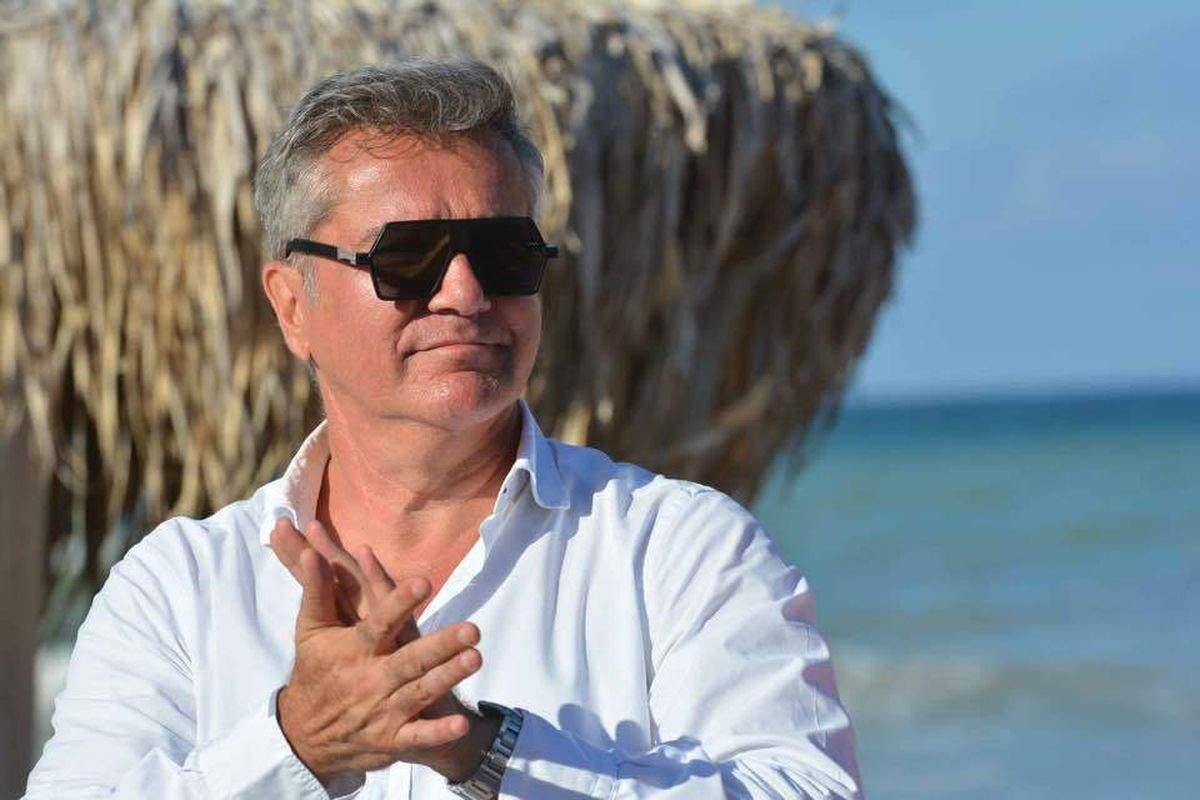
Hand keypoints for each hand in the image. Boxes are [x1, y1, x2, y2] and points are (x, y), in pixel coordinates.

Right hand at [270, 518, 493, 781]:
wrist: (305, 735)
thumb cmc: (317, 671)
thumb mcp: (312, 631)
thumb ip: (317, 590)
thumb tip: (315, 554)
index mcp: (354, 649)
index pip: (379, 622)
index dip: (399, 602)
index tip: (423, 583)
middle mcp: (371, 679)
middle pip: (410, 660)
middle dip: (440, 645)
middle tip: (472, 629)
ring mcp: (383, 711)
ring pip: (420, 692)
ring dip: (447, 678)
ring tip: (475, 658)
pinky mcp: (392, 739)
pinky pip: (418, 737)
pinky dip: (438, 732)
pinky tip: (462, 724)